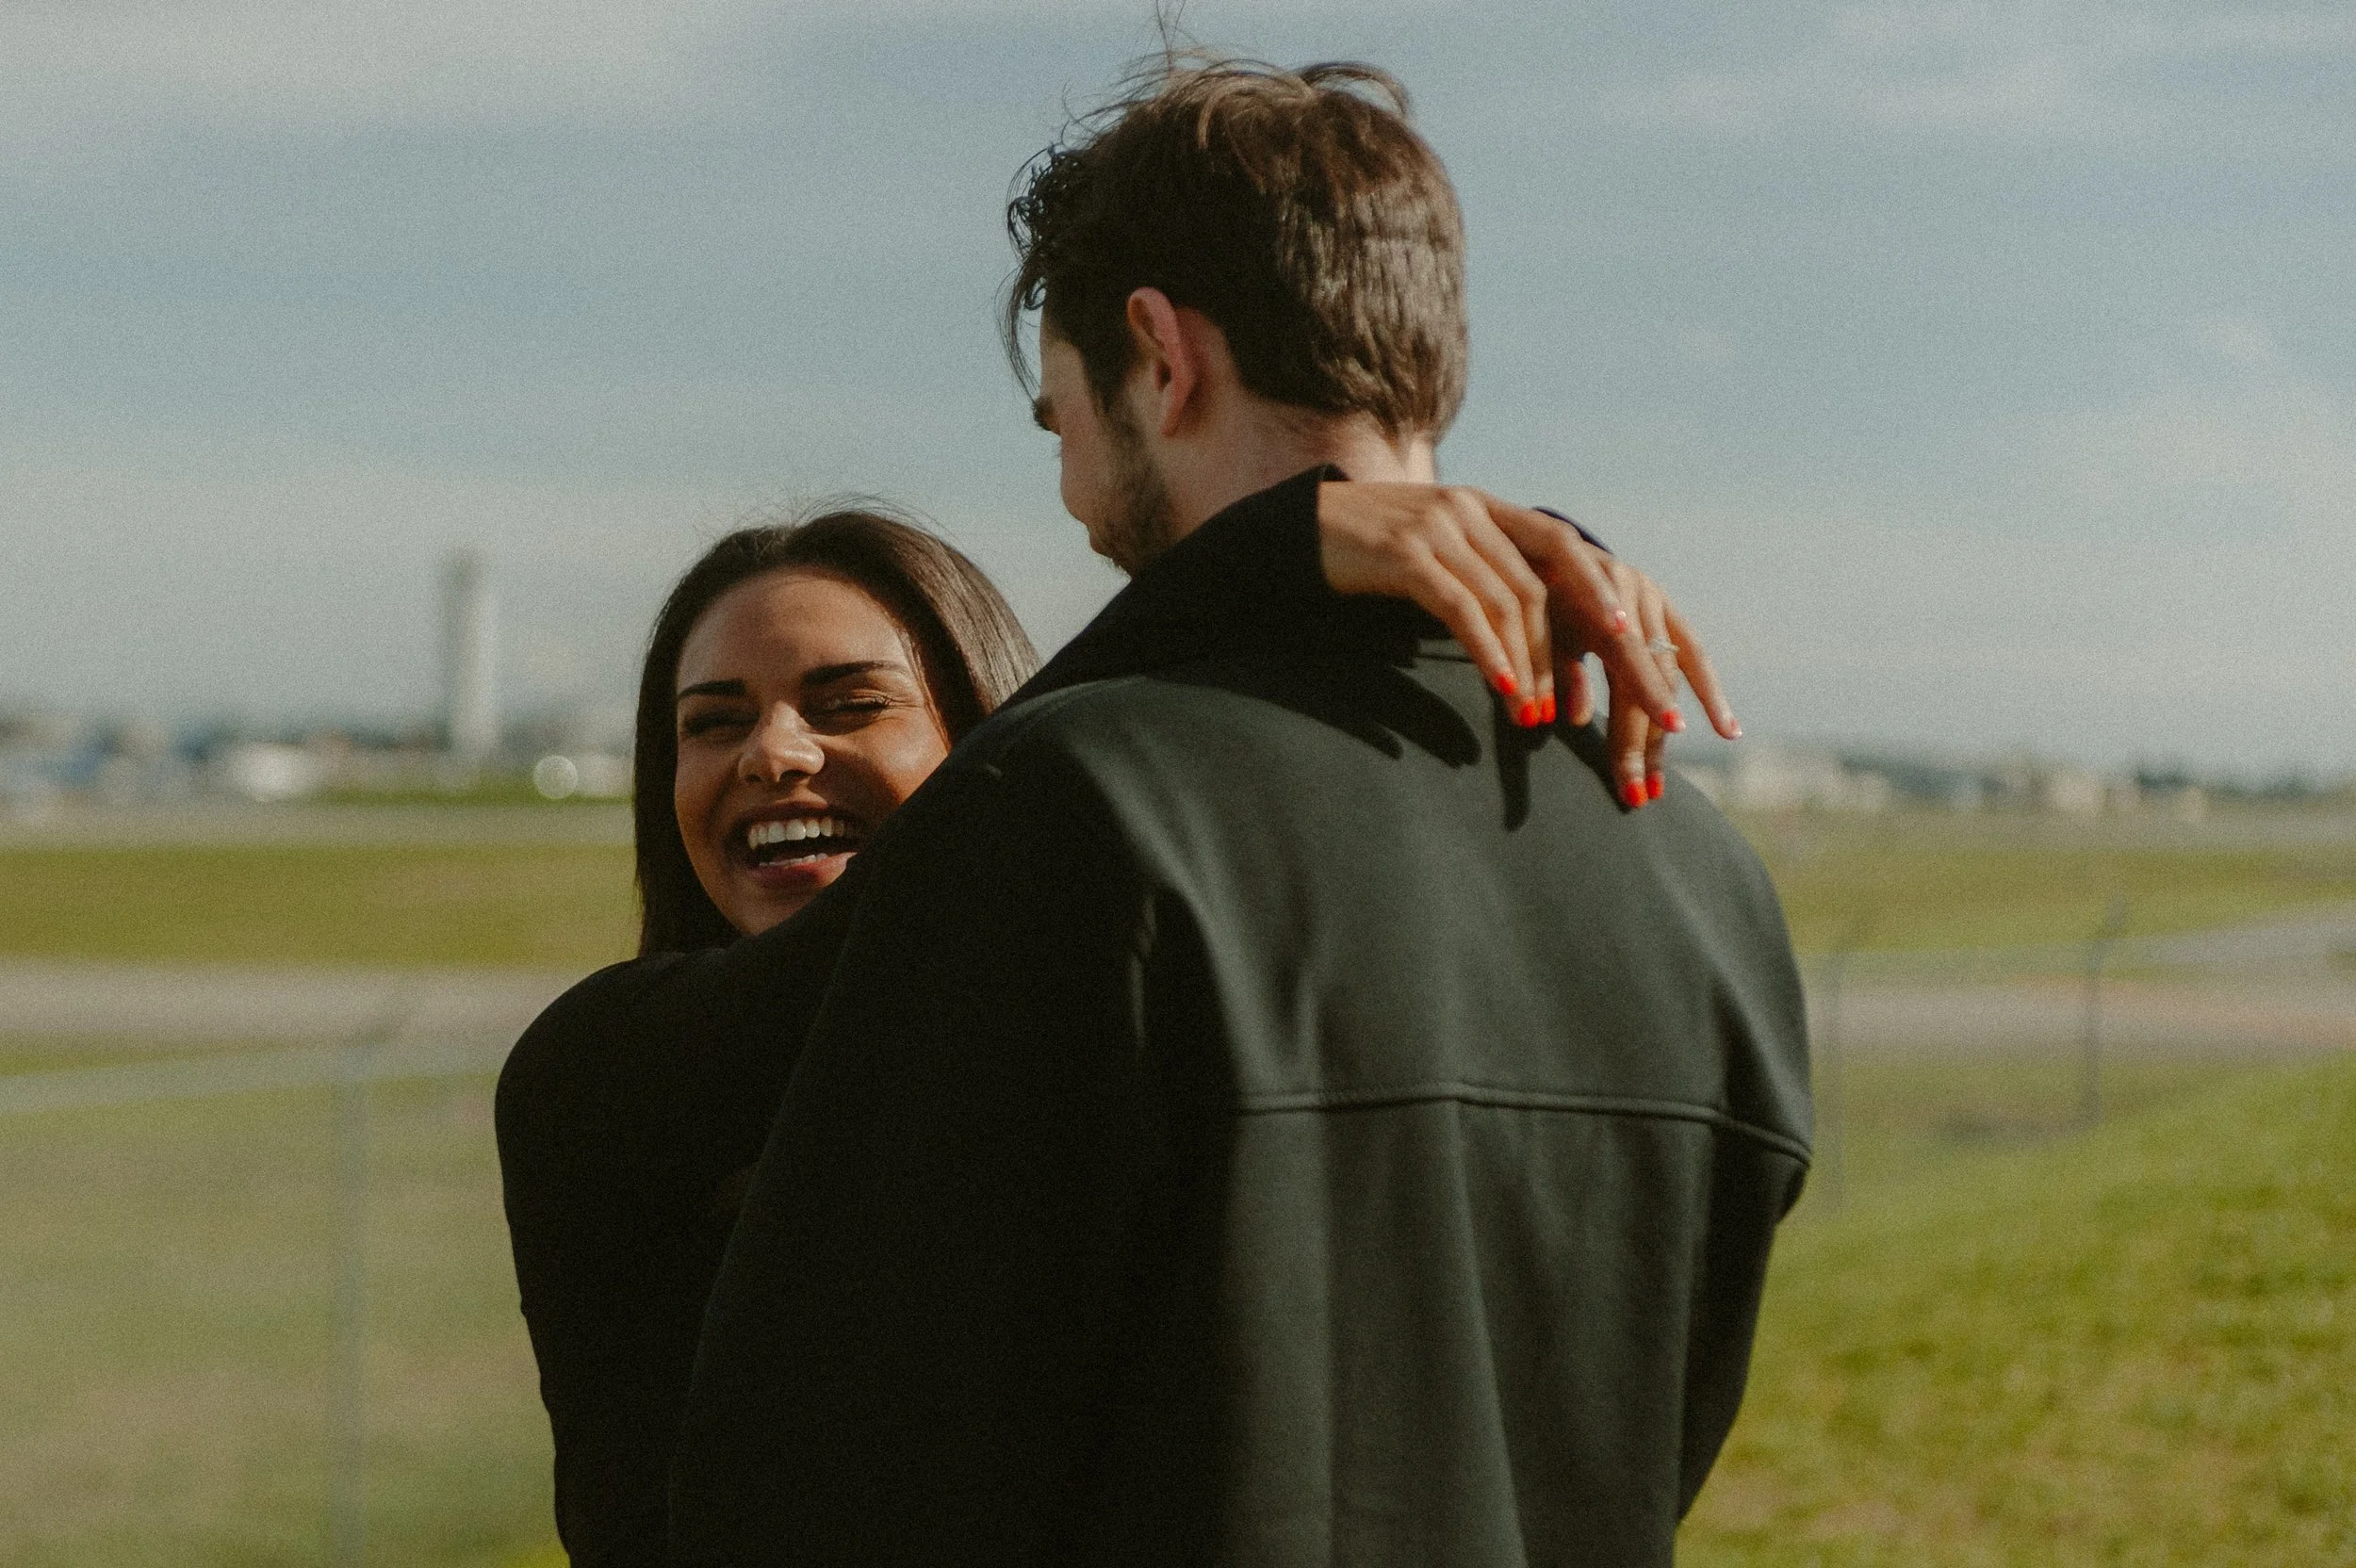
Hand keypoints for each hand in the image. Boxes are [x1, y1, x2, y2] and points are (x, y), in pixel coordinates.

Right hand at [1316, 481, 1737, 807]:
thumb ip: (1480, 578)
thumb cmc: (1369, 557)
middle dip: (1589, 646)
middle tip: (1610, 703)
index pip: (1563, 546)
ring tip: (1537, 715)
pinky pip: (1461, 609)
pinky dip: (1488, 651)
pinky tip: (1503, 687)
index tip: (1635, 642)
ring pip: (1508, 601)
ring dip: (1530, 664)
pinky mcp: (1404, 555)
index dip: (1600, 592)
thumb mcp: (1435, 559)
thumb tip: (1529, 633)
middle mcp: (1471, 511)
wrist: (1294, 532)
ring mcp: (1438, 528)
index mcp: (1487, 510)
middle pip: (1549, 583)